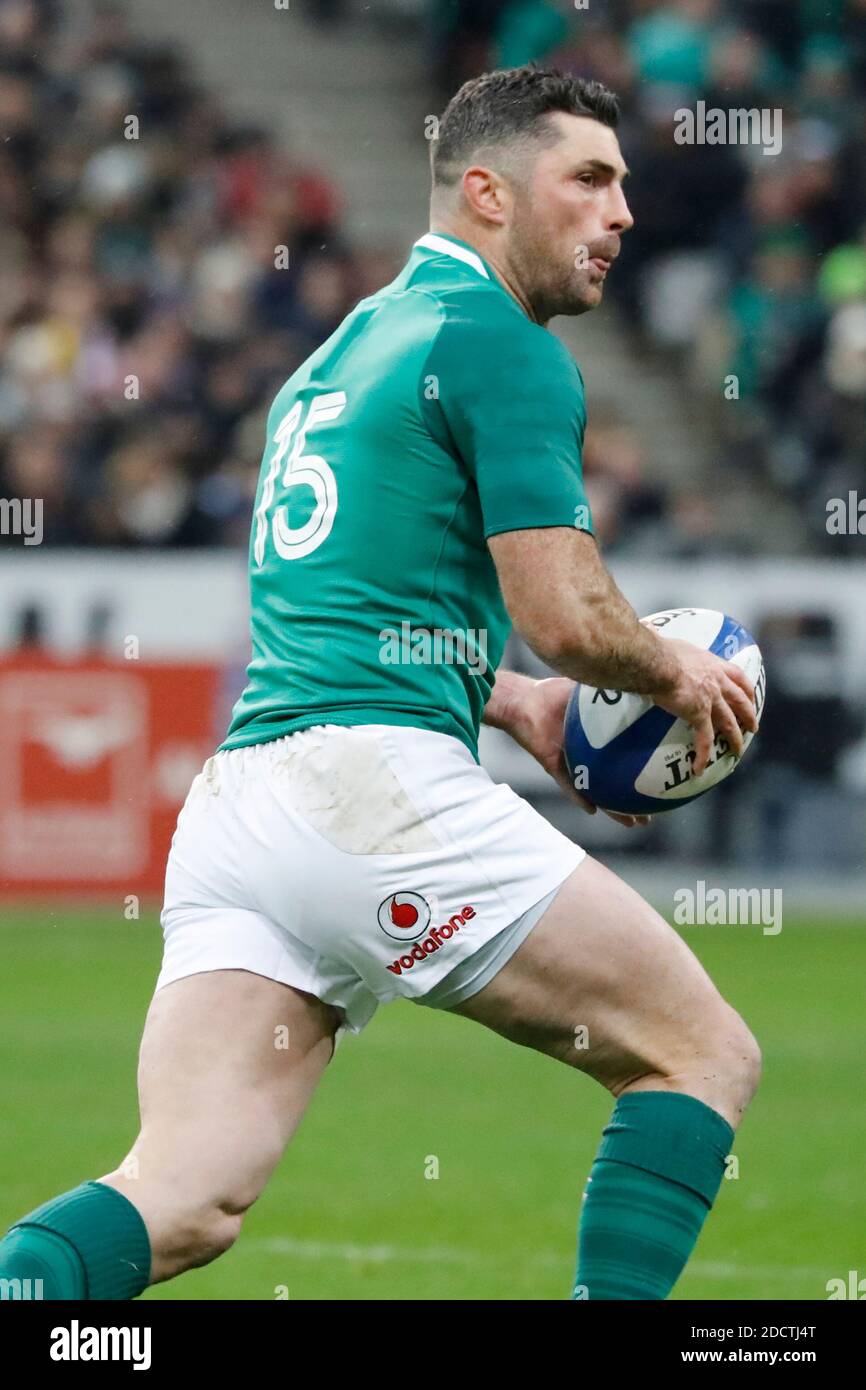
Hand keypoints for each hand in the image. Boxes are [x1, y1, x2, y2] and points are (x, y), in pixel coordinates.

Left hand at [506, 676, 651, 828]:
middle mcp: (587, 758)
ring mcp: (571, 765)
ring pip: (597, 794)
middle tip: (650, 816)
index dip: (644, 775)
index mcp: (598, 743)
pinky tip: (593, 810)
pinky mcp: (553, 766)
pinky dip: (580, 798)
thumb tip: (643, 683)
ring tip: (633, 822)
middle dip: (633, 804)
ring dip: (613, 810)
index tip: (665, 783)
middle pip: (614, 786)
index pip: (625, 762)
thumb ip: (615, 692)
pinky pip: (569, 786)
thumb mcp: (592, 692)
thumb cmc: (554, 693)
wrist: (523, 699)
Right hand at [650, 637, 758, 775]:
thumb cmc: (656, 650)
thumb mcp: (665, 641)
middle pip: (740, 700)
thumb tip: (646, 632)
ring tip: (737, 751)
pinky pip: (704, 740)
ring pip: (729, 722)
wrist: (656, 662)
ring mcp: (710, 699)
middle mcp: (716, 681)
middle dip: (748, 714)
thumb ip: (662, 641)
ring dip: (734, 738)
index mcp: (711, 663)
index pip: (736, 675)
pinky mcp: (699, 715)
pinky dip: (703, 755)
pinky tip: (700, 768)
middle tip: (753, 727)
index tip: (750, 696)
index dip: (745, 688)